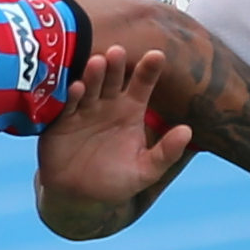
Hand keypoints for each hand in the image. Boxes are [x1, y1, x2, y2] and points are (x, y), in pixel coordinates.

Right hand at [36, 43, 196, 229]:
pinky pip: (67, 105)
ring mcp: (84, 109)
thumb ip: (166, 153)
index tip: (157, 55)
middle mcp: (108, 103)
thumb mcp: (145, 171)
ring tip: (98, 62)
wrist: (79, 197)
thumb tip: (187, 132)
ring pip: (90, 86)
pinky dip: (71, 96)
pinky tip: (76, 88)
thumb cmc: (115, 181)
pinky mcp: (61, 120)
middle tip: (118, 52)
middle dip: (116, 65)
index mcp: (131, 109)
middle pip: (113, 78)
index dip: (149, 70)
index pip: (142, 84)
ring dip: (93, 74)